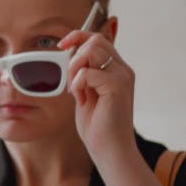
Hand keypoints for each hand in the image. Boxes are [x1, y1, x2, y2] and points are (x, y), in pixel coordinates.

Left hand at [58, 31, 136, 158]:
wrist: (109, 149)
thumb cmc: (97, 124)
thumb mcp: (87, 92)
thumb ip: (84, 73)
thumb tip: (71, 54)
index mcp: (117, 69)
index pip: (97, 38)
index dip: (77, 36)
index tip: (61, 45)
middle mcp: (123, 69)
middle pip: (95, 40)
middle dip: (74, 57)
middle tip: (72, 82)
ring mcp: (122, 77)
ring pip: (91, 50)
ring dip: (75, 69)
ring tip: (76, 90)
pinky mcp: (117, 87)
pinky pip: (87, 73)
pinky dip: (77, 85)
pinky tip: (82, 100)